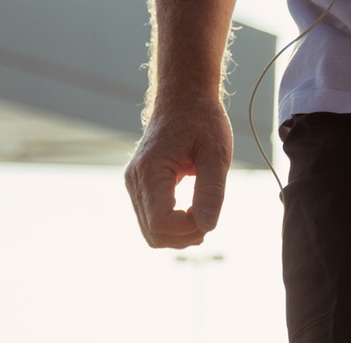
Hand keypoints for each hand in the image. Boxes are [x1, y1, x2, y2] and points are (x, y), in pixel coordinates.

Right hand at [125, 102, 233, 247]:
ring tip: (202, 215)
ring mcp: (134, 186)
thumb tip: (208, 226)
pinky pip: (152, 222)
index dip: (188, 228)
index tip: (209, 213)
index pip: (161, 222)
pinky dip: (173, 227)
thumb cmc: (202, 121)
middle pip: (154, 234)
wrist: (183, 100)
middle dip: (185, 236)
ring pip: (151, 234)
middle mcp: (135, 181)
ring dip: (180, 235)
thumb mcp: (216, 153)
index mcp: (150, 170)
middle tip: (209, 216)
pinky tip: (193, 215)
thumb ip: (212, 191)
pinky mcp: (140, 189)